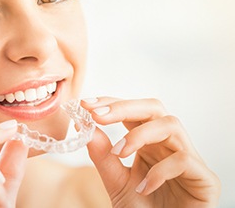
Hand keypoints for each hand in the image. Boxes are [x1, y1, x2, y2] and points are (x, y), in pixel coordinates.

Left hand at [81, 97, 220, 206]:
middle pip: (154, 108)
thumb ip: (103, 157)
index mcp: (149, 143)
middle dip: (124, 108)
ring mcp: (189, 159)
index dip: (111, 103)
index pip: (132, 112)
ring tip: (119, 153)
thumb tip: (85, 127)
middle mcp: (168, 145)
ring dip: (140, 134)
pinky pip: (184, 160)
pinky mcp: (205, 179)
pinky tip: (144, 187)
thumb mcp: (117, 182)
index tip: (86, 104)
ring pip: (171, 125)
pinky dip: (160, 170)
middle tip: (97, 115)